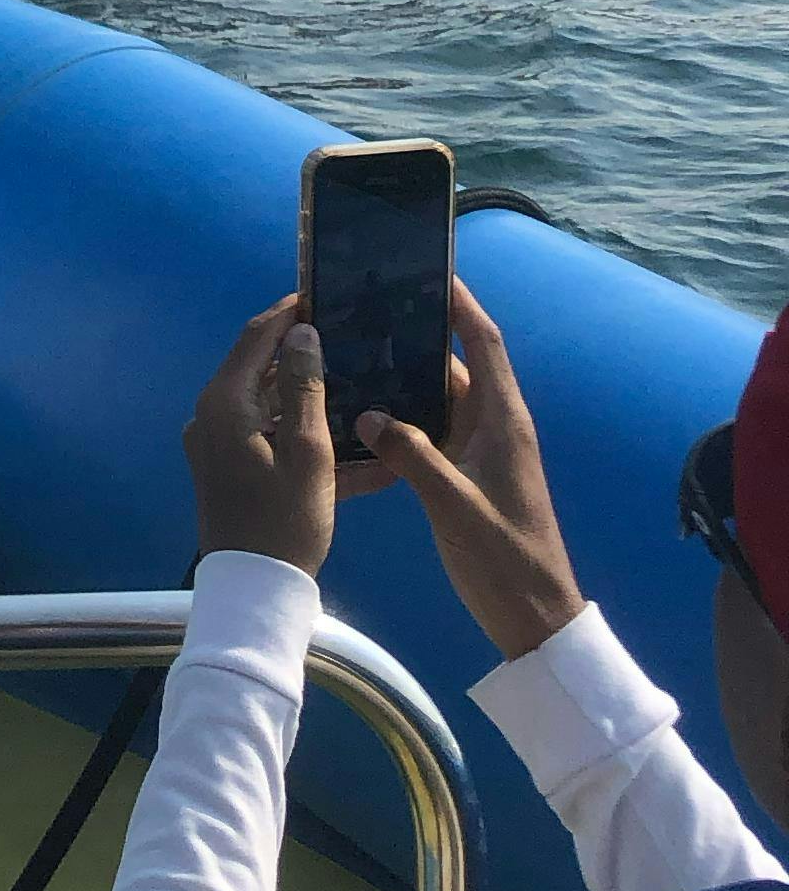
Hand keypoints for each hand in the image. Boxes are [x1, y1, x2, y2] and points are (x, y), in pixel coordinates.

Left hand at [186, 300, 335, 576]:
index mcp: (225, 403)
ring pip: (269, 404)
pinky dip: (303, 434)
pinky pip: (269, 437)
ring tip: (357, 378)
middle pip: (260, 368)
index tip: (324, 293)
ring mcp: (218, 444)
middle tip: (349, 334)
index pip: (256, 338)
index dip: (289, 313)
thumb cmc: (285, 521)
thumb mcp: (307, 452)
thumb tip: (303, 333)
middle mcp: (212, 415)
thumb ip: (305, 388)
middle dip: (303, 351)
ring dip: (309, 395)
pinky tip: (349, 438)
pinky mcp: (230, 469)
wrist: (255, 592)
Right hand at [357, 279, 584, 661]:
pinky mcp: (469, 477)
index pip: (485, 345)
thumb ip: (411, 455)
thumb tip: (368, 413)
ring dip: (405, 380)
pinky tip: (365, 416)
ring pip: (440, 400)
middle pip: (456, 366)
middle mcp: (495, 428)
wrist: (535, 620)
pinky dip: (404, 418)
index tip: (431, 270)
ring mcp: (483, 453)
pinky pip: (434, 432)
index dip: (462, 305)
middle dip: (417, 337)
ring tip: (354, 355)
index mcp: (503, 422)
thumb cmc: (505, 559)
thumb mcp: (454, 506)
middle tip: (366, 313)